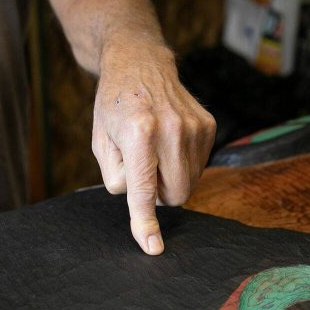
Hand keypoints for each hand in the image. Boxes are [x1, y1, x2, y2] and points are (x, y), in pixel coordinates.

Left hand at [92, 44, 215, 254]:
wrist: (140, 63)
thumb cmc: (114, 107)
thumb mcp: (101, 143)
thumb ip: (118, 178)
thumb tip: (144, 203)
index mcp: (139, 132)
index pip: (144, 189)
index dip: (145, 221)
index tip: (153, 247)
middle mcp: (171, 128)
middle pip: (175, 194)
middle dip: (159, 194)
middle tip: (143, 169)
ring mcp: (194, 126)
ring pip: (188, 183)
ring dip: (169, 177)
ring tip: (154, 148)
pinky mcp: (208, 125)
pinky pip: (198, 166)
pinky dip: (181, 163)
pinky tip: (168, 140)